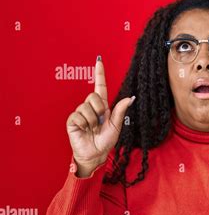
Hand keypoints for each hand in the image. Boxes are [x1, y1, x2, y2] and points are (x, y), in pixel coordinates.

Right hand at [66, 56, 134, 176]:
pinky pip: (78, 115)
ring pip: (86, 107)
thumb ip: (121, 110)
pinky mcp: (72, 120)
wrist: (96, 154)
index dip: (99, 74)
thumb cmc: (105, 141)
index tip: (99, 60)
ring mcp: (80, 113)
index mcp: (102, 107)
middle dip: (99, 109)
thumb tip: (131, 97)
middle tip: (100, 122)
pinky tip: (84, 130)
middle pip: (93, 96)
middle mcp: (90, 107)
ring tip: (92, 129)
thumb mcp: (116, 125)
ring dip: (92, 120)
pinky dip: (84, 124)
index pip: (100, 87)